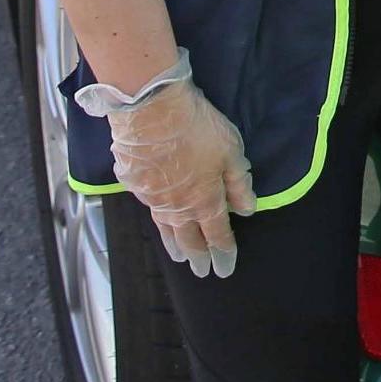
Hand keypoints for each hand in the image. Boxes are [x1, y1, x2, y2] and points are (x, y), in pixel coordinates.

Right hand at [76, 49, 256, 277]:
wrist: (152, 109)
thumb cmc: (198, 128)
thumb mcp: (231, 152)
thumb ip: (239, 183)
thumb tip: (247, 210)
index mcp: (204, 200)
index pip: (217, 234)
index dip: (223, 251)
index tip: (226, 268)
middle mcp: (176, 206)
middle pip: (188, 238)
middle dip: (198, 256)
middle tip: (202, 272)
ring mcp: (152, 197)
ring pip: (166, 228)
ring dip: (175, 245)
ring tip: (181, 257)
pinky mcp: (133, 184)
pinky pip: (148, 208)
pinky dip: (157, 221)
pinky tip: (159, 220)